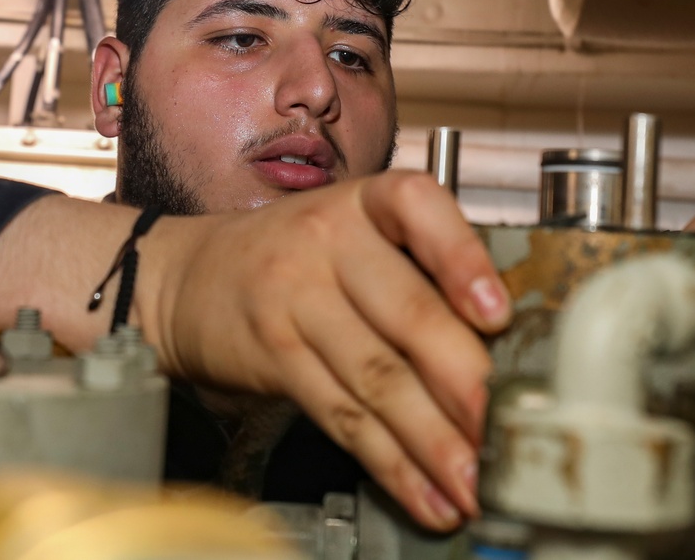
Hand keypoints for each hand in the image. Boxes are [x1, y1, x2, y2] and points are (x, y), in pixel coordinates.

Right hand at [141, 171, 511, 530]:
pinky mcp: (276, 358)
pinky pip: (341, 416)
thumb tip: (505, 346)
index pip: (417, 207)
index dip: (462, 260)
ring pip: (377, 377)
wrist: (189, 276)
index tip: (496, 315)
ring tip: (473, 480)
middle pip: (406, 312)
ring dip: (432, 440)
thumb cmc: (297, 252)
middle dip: (464, 382)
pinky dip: (388, 462)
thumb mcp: (358, 230)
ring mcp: (295, 300)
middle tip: (504, 430)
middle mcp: (329, 242)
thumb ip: (423, 269)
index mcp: (365, 202)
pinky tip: (422, 492)